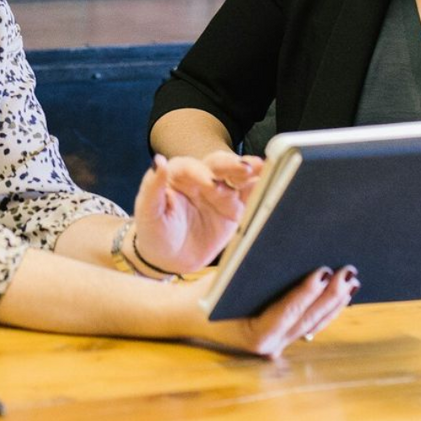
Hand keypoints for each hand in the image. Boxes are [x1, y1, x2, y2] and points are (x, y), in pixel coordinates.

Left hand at [131, 151, 264, 275]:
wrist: (169, 259)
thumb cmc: (154, 233)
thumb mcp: (148, 213)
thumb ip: (152, 187)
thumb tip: (158, 161)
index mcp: (178, 175)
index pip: (190, 167)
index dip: (200, 173)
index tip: (209, 183)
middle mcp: (202, 178)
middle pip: (218, 165)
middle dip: (232, 165)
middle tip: (245, 168)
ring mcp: (221, 192)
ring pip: (237, 176)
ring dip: (251, 171)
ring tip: (264, 168)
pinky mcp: (235, 208)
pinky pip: (249, 196)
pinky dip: (261, 188)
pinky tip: (273, 182)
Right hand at [188, 266, 357, 358]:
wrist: (190, 315)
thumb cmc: (205, 295)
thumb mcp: (225, 280)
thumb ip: (253, 271)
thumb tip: (287, 249)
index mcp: (253, 336)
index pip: (285, 313)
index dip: (306, 293)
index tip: (323, 272)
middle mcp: (269, 346)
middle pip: (307, 319)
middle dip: (330, 295)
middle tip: (348, 272)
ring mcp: (278, 345)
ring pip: (314, 324)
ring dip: (334, 302)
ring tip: (351, 280)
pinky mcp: (283, 337)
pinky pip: (310, 324)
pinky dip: (326, 308)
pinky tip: (342, 294)